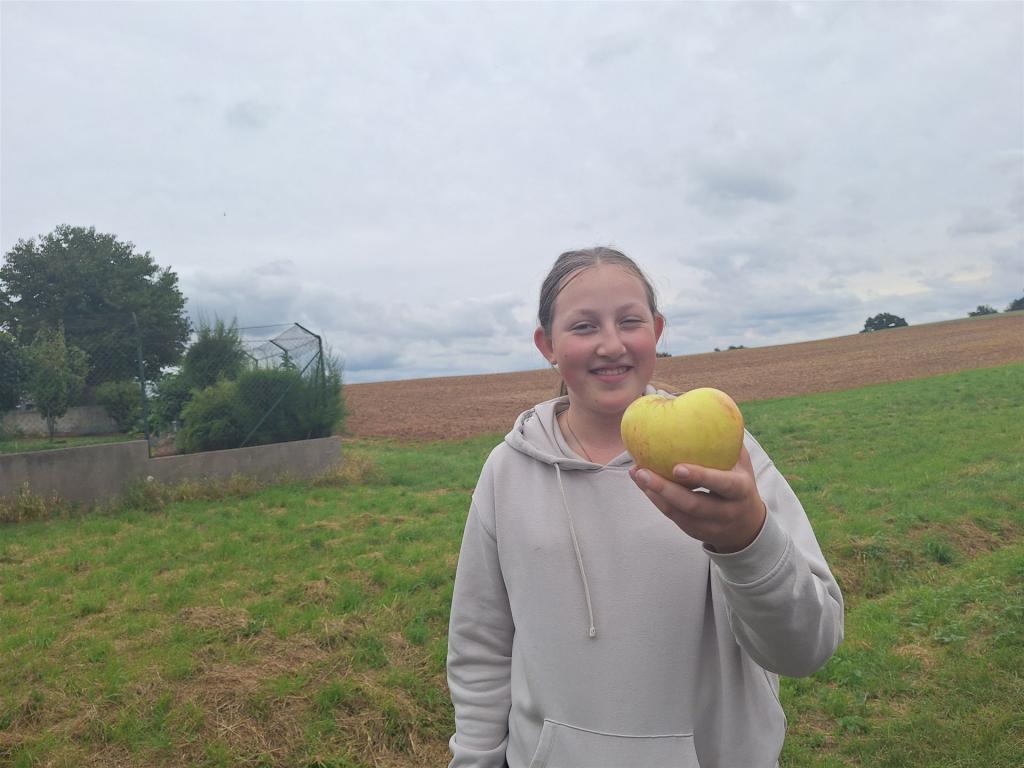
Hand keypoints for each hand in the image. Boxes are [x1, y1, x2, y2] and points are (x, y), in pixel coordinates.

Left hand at [629, 447, 766, 553]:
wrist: (746, 525)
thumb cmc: (739, 482)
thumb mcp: (742, 463)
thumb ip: (729, 440)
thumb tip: (709, 405)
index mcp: (741, 491)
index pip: (723, 484)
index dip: (701, 477)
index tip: (677, 467)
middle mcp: (727, 512)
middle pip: (693, 505)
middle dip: (665, 489)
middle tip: (642, 470)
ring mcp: (710, 526)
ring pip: (678, 513)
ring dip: (654, 494)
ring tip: (636, 473)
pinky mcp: (694, 532)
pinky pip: (672, 516)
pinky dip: (655, 499)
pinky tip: (641, 482)